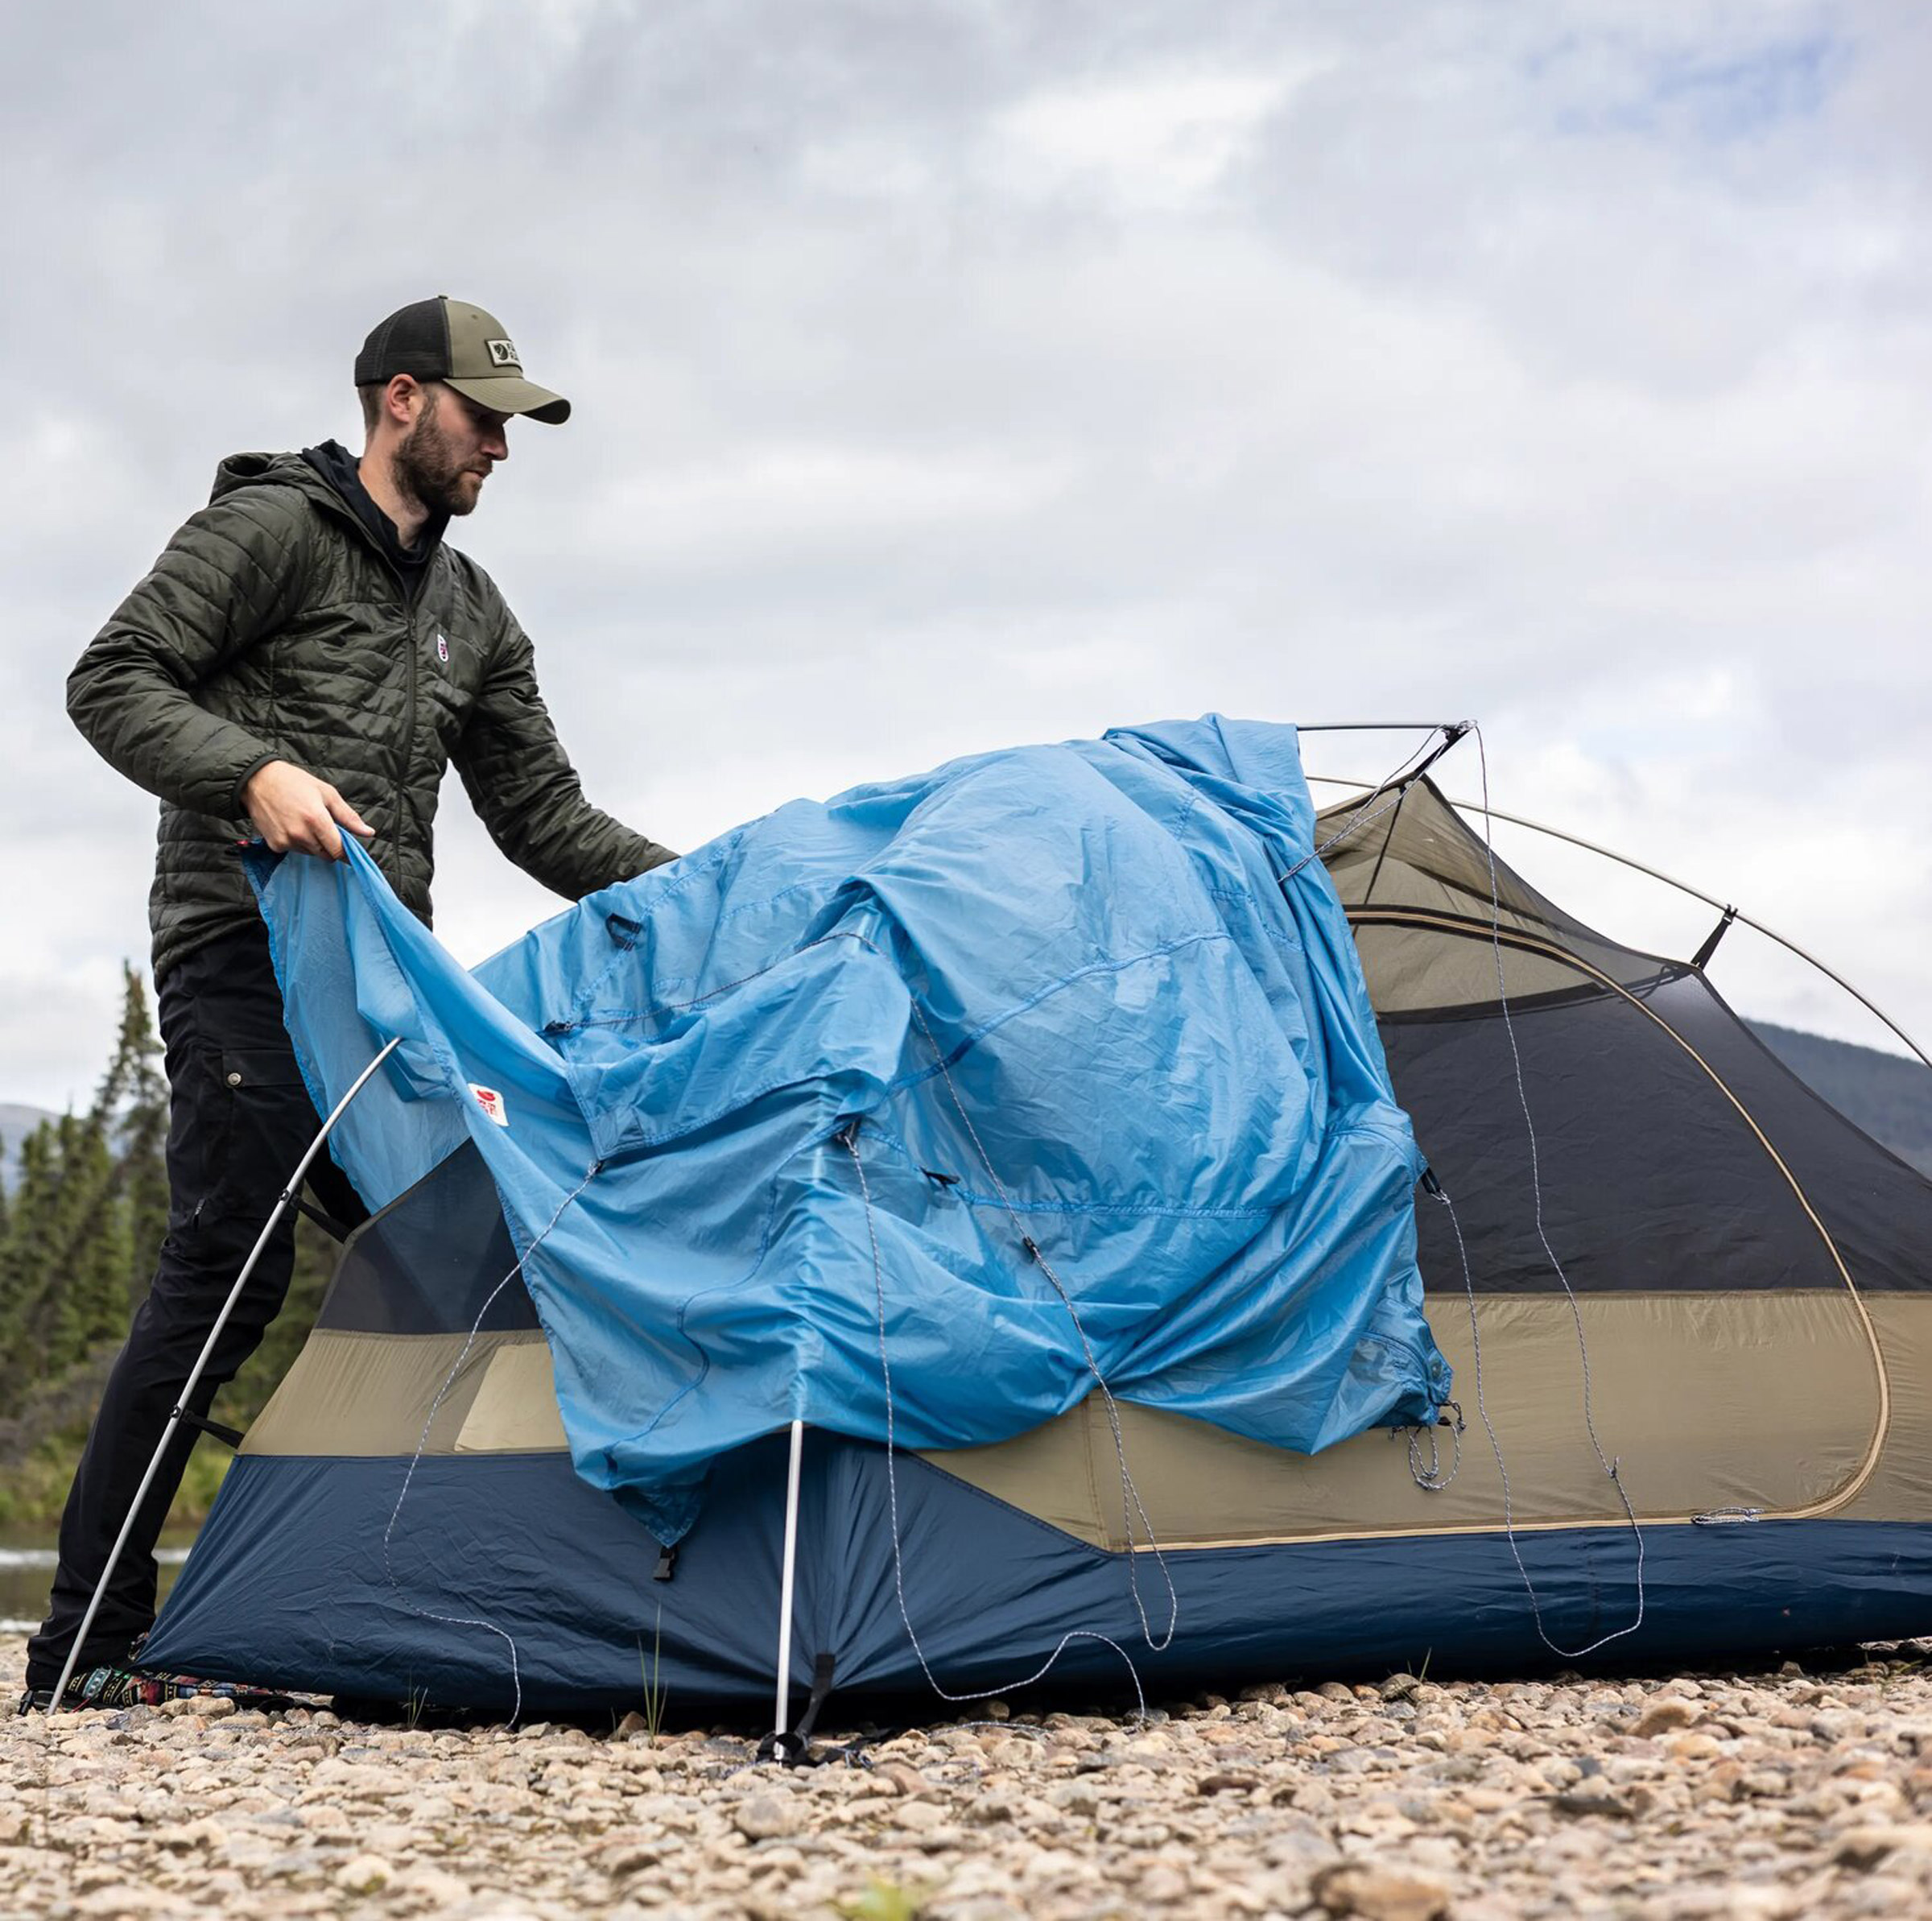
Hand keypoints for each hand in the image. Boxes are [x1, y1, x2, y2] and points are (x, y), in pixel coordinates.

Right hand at [242, 760, 374, 860]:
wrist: (257, 781)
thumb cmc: (294, 782)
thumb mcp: (327, 793)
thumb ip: (348, 816)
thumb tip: (369, 833)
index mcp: (317, 820)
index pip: (338, 850)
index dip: (347, 853)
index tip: (350, 852)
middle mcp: (301, 834)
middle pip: (326, 854)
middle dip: (330, 846)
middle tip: (323, 828)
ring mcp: (286, 841)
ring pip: (310, 853)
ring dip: (313, 844)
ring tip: (304, 822)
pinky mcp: (274, 845)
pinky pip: (294, 850)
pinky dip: (297, 843)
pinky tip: (291, 825)